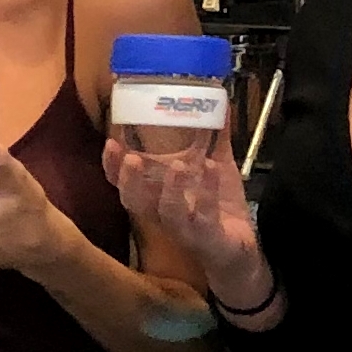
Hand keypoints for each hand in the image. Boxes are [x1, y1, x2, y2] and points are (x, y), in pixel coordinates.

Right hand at [103, 134, 258, 280]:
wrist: (241, 251)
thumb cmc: (220, 207)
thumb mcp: (217, 167)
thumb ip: (216, 138)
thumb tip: (220, 100)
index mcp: (157, 195)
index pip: (123, 184)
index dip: (112, 167)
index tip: (110, 142)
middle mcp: (164, 213)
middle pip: (134, 202)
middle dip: (128, 180)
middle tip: (131, 158)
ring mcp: (186, 228)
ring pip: (168, 213)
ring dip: (170, 190)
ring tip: (176, 165)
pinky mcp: (209, 239)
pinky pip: (204, 218)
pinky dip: (207, 194)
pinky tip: (212, 169)